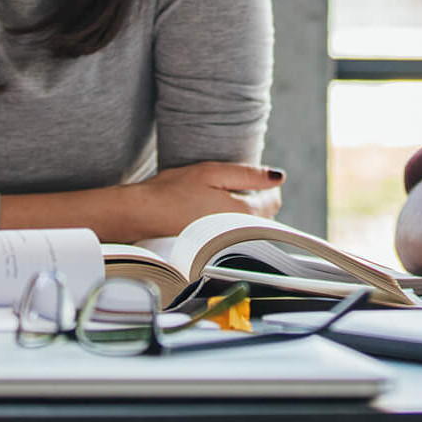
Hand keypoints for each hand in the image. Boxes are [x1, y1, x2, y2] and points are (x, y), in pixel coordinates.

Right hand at [129, 161, 284, 237]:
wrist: (143, 214)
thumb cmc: (174, 190)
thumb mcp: (213, 172)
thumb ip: (248, 175)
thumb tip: (279, 177)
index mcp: (243, 213)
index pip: (273, 202)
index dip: (267, 186)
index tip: (252, 177)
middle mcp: (239, 233)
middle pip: (263, 216)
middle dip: (257, 199)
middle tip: (235, 184)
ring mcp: (226, 244)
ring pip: (248, 226)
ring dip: (244, 213)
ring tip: (221, 197)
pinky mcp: (213, 248)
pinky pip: (233, 234)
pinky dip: (229, 223)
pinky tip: (211, 212)